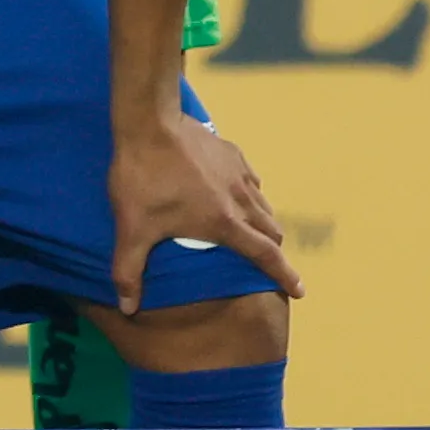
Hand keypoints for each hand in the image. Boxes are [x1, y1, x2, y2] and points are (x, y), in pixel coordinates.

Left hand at [110, 112, 296, 311]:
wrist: (149, 121)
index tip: (301, 292)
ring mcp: (239, 173)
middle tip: (268, 264)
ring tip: (252, 233)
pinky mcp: (232, 152)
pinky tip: (237, 195)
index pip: (266, 256)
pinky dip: (252, 195)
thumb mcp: (132, 227)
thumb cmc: (142, 177)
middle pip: (271, 232)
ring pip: (264, 205)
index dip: (285, 276)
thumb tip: (128, 307)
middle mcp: (241, 199)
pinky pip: (252, 180)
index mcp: (225, 222)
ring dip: (263, 223)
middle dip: (274, 251)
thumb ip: (129, 269)